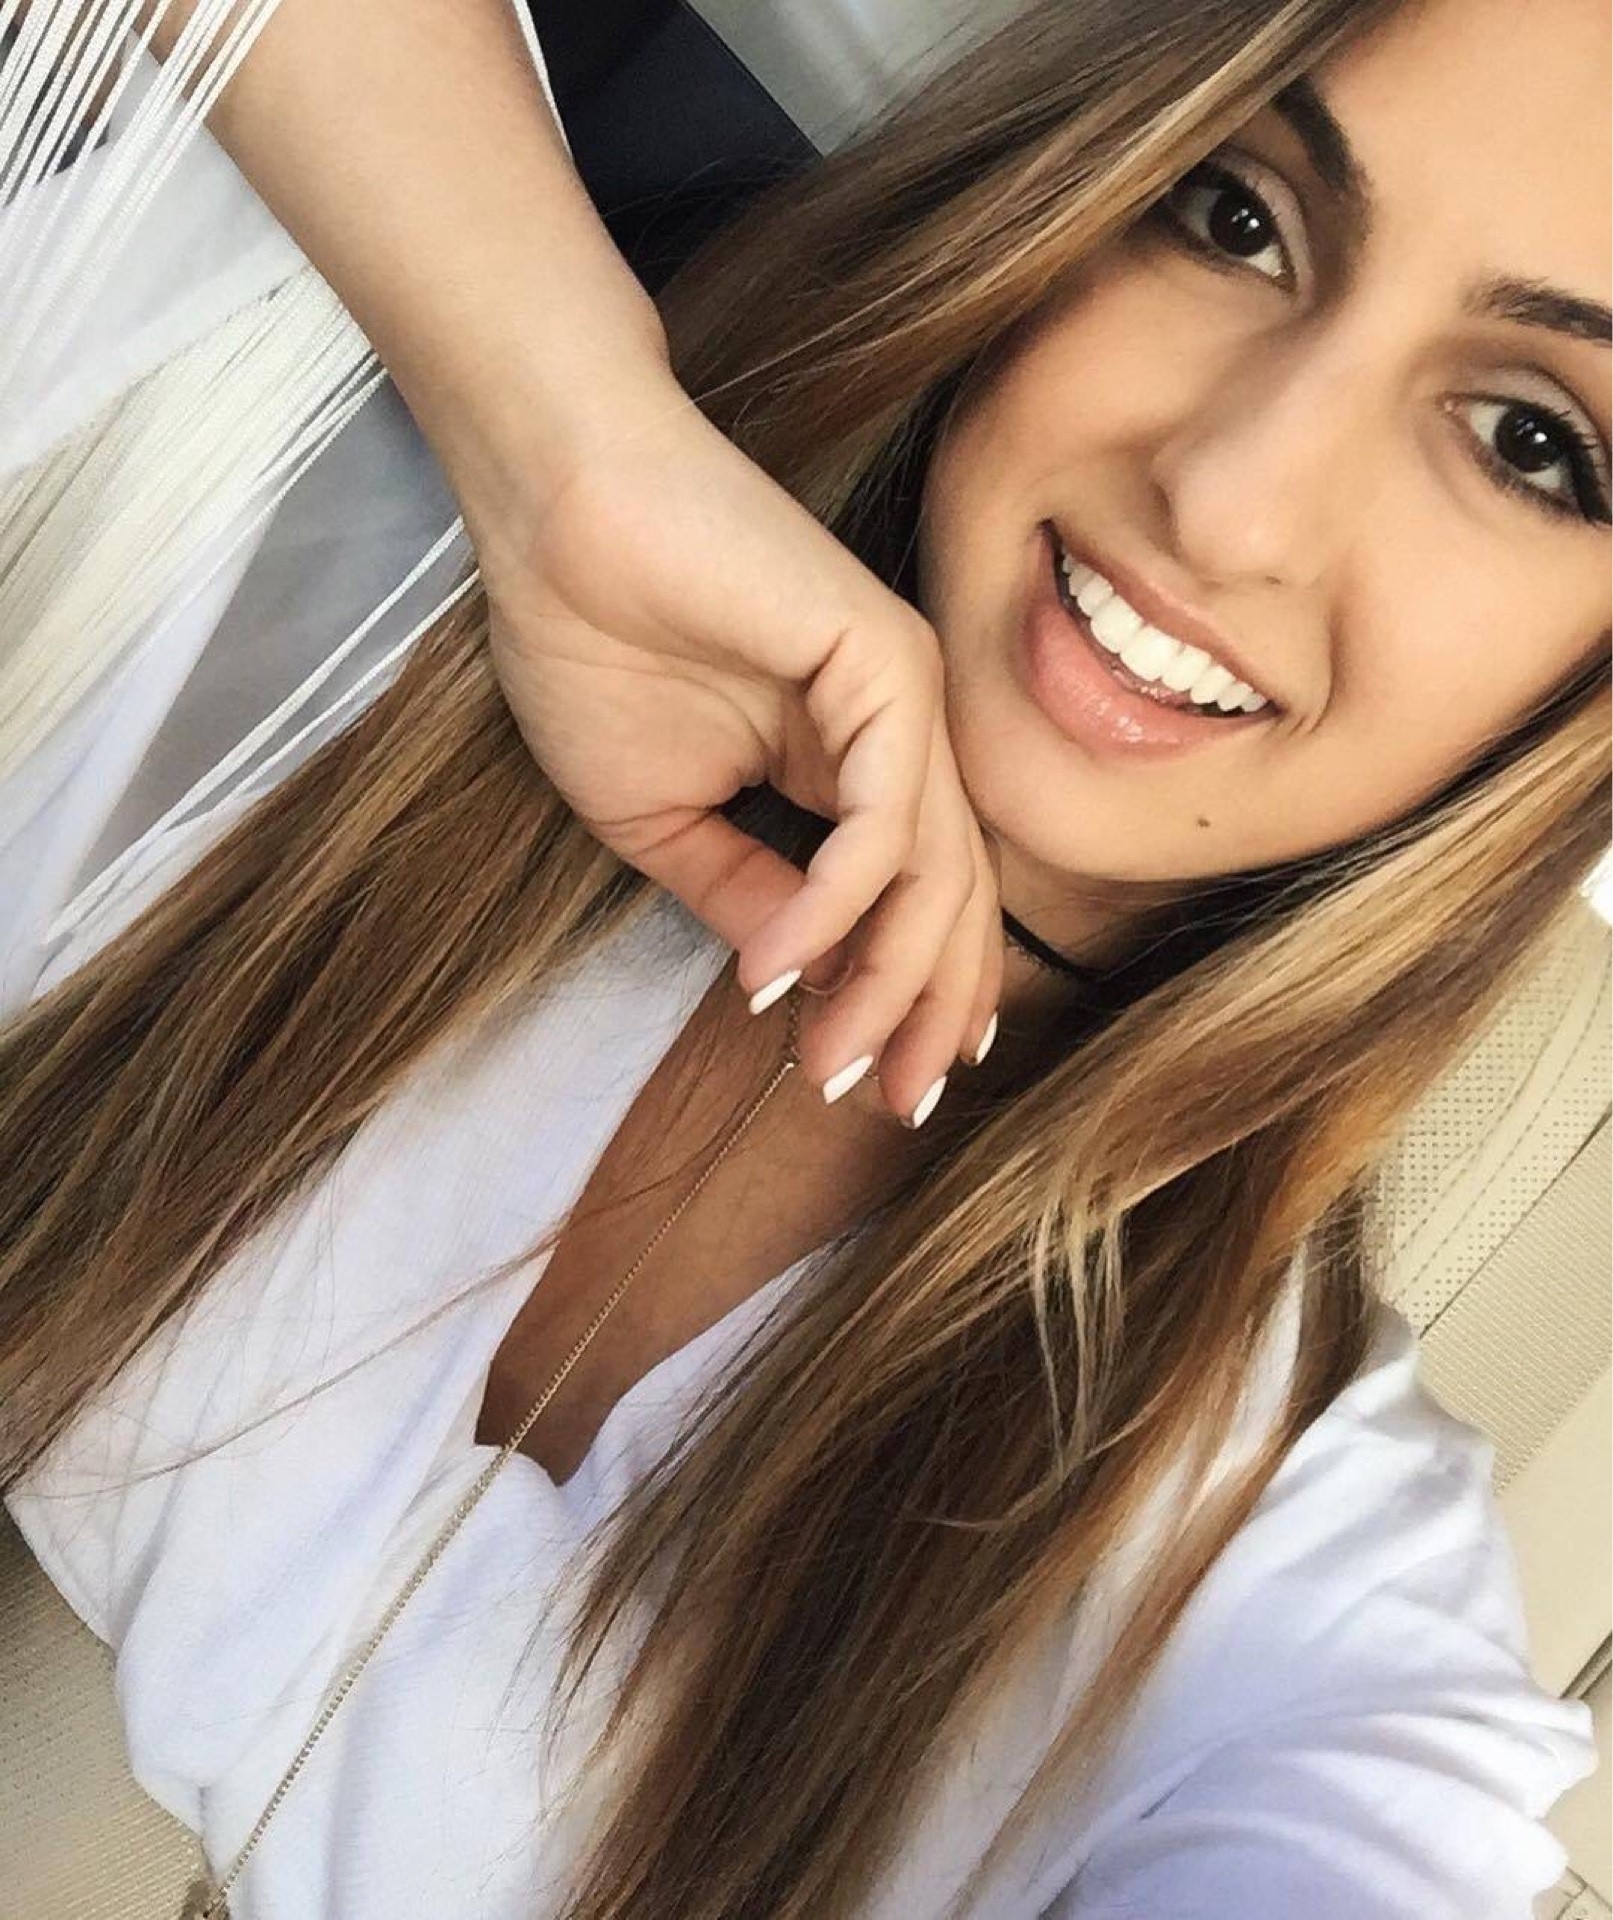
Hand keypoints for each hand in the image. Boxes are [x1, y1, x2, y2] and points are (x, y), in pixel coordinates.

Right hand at [471, 367, 1003, 1122]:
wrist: (552, 517)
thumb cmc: (592, 646)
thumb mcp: (662, 817)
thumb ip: (739, 894)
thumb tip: (787, 982)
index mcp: (853, 766)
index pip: (915, 900)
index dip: (905, 998)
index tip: (870, 1086)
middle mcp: (898, 736)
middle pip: (951, 900)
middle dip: (924, 1014)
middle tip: (889, 1103)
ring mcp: (903, 697)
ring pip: (934, 872)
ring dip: (883, 981)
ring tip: (830, 1063)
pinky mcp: (885, 662)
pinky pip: (883, 816)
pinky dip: (837, 903)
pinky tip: (781, 965)